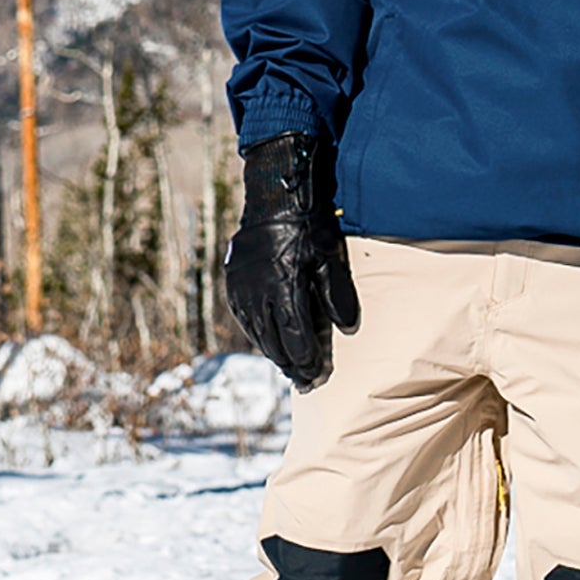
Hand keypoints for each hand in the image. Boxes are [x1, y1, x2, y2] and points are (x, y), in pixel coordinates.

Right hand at [224, 133, 358, 388]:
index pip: (294, 335)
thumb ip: (336, 294)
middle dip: (289, 362)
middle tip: (303, 380)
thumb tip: (346, 326)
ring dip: (272, 351)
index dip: (305, 358)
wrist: (275, 199)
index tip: (315, 375)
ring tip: (287, 366)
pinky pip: (244, 317)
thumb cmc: (308, 227)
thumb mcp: (329, 258)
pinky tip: (267, 341)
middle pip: (273, 340)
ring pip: (256, 332)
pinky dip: (257, 333)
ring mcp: (242, 288)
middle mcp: (258, 293)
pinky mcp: (233, 282)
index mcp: (283, 288)